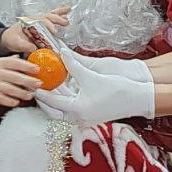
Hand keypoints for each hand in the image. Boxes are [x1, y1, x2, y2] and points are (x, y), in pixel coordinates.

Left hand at [0, 7, 70, 52]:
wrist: (7, 38)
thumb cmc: (11, 39)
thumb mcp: (15, 43)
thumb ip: (25, 46)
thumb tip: (36, 49)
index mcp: (28, 22)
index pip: (40, 21)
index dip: (48, 25)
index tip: (54, 31)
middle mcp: (35, 20)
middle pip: (47, 17)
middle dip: (57, 19)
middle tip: (64, 23)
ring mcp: (39, 22)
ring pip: (51, 15)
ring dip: (60, 16)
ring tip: (67, 19)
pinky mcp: (42, 26)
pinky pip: (51, 18)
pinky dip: (59, 14)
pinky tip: (66, 14)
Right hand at [0, 56, 42, 107]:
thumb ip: (6, 60)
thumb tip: (18, 57)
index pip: (15, 63)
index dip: (27, 66)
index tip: (37, 69)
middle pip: (16, 77)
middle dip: (29, 81)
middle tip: (38, 84)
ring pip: (11, 89)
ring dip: (22, 93)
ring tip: (30, 95)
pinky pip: (1, 99)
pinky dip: (10, 101)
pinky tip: (16, 102)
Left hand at [35, 51, 154, 125]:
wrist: (138, 98)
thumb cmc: (117, 89)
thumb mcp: (91, 74)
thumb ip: (73, 64)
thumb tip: (60, 52)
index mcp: (77, 110)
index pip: (52, 102)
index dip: (41, 92)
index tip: (33, 84)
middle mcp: (79, 118)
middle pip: (54, 111)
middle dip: (45, 100)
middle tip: (37, 87)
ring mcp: (85, 119)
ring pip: (63, 111)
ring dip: (56, 99)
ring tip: (48, 86)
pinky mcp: (91, 116)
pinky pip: (72, 109)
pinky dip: (66, 100)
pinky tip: (64, 89)